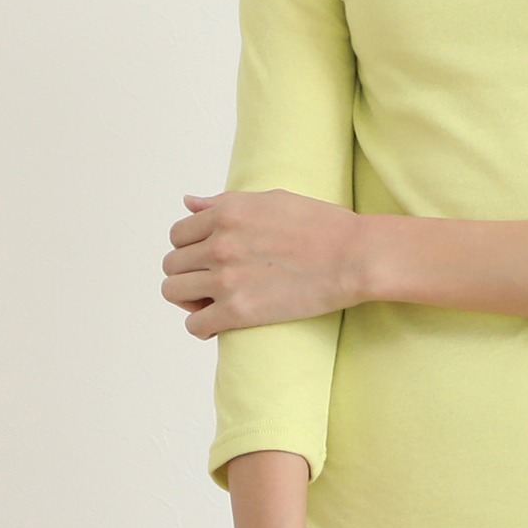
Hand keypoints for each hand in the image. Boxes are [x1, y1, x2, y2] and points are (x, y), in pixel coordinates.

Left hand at [162, 190, 361, 338]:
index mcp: (227, 213)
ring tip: (211, 303)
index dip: (189, 248)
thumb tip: (189, 203)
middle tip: (209, 283)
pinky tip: (218, 323)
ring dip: (188, 300)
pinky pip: (195, 325)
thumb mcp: (271, 200)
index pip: (178, 234)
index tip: (205, 259)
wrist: (355, 257)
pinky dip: (201, 327)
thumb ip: (224, 203)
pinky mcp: (238, 311)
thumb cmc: (322, 226)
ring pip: (174, 292)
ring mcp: (226, 277)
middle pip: (172, 264)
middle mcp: (220, 243)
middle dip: (187, 274)